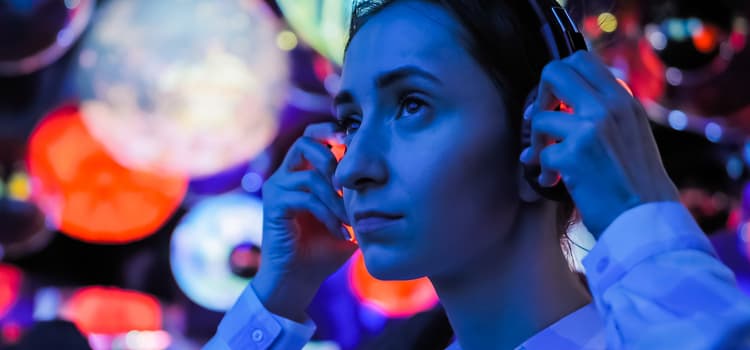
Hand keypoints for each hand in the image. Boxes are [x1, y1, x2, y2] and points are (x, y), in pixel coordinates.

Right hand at [252, 122, 356, 321]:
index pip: (313, 137)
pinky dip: (328, 214)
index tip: (357, 145)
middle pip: (305, 141)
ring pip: (311, 175)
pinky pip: (306, 197)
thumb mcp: (348, 218)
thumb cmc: (325, 249)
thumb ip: (358, 195)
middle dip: (332, 157)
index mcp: (301, 173)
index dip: (332, 133)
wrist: (299, 279)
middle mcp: (286, 176)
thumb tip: (386, 175)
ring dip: (337, 198)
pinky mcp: (273, 205)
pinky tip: (340, 232)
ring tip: (350, 220)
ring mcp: (277, 189)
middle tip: (350, 183)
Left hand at [520, 51, 678, 236]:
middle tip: (541, 122)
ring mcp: (591, 128)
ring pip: (540, 118)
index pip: (581, 60)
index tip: (555, 103)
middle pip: (554, 71)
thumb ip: (606, 112)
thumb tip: (564, 101)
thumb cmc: (636, 183)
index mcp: (623, 100)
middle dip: (539, 96)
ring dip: (538, 143)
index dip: (559, 78)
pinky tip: (554, 182)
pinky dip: (543, 171)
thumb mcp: (632, 134)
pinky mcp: (573, 154)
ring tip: (548, 163)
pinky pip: (540, 154)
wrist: (646, 219)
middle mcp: (609, 106)